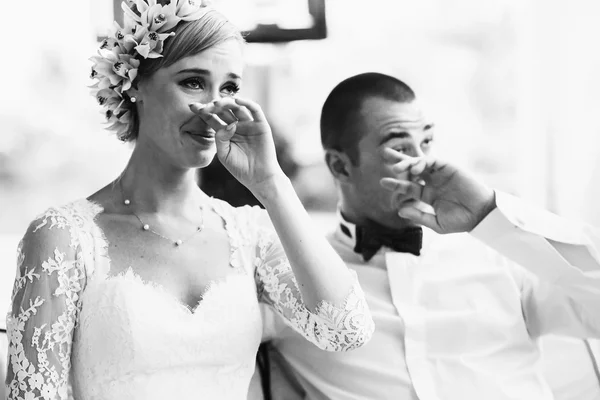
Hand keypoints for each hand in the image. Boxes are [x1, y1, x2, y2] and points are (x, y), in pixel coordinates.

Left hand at [189, 97, 283, 192]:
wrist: (258, 177)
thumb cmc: (240, 168)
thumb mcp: (224, 154)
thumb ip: (220, 139)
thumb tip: (227, 125)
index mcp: (225, 132)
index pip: (212, 118)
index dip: (203, 111)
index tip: (192, 107)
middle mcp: (236, 125)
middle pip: (223, 110)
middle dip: (213, 106)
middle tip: (205, 107)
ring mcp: (249, 124)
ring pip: (237, 107)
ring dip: (226, 102)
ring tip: (217, 104)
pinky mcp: (261, 125)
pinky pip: (255, 110)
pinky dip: (247, 103)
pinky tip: (237, 100)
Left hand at [380, 148, 496, 232]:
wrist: (481, 215)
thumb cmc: (461, 221)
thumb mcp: (436, 223)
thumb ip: (418, 216)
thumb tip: (399, 210)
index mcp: (428, 195)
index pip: (409, 187)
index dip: (396, 184)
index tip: (383, 182)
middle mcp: (432, 183)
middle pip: (412, 169)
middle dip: (399, 161)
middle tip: (384, 154)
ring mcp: (440, 175)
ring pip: (420, 163)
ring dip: (408, 163)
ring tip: (397, 168)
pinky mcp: (449, 168)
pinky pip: (432, 161)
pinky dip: (422, 162)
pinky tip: (415, 168)